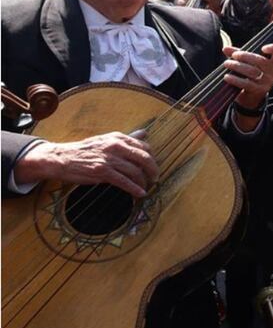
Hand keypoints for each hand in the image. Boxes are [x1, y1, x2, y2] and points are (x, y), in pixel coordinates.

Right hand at [14, 131, 157, 197]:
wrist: (62, 158)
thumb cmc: (86, 150)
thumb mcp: (107, 140)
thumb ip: (127, 138)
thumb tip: (145, 133)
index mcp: (118, 138)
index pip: (144, 147)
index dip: (152, 158)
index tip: (152, 166)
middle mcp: (115, 146)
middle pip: (144, 158)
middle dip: (153, 170)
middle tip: (155, 178)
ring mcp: (109, 159)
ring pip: (135, 171)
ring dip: (144, 182)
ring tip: (146, 187)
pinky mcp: (102, 172)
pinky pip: (124, 182)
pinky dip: (134, 189)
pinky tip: (140, 194)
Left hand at [222, 43, 272, 110]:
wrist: (252, 96)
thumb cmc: (252, 74)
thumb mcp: (248, 63)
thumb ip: (238, 54)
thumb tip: (225, 48)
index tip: (262, 48)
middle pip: (261, 61)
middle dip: (245, 56)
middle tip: (234, 55)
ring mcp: (268, 82)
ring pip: (252, 71)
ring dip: (237, 66)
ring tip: (227, 64)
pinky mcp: (259, 90)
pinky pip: (246, 83)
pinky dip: (235, 79)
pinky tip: (227, 77)